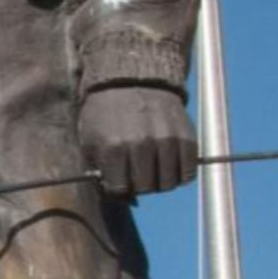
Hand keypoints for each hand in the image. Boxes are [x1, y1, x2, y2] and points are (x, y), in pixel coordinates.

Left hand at [78, 86, 197, 196]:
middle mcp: (141, 145)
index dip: (118, 186)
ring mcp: (166, 141)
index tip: (118, 177)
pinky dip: (180, 173)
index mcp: (113, 146)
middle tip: (136, 170)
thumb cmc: (105, 113)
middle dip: (138, 184)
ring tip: (152, 165)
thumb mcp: (89, 138)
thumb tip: (121, 199)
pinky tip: (168, 162)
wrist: (132, 79)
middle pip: (146, 189)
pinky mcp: (187, 138)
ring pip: (168, 185)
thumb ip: (97, 171)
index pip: (120, 189)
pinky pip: (188, 173)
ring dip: (160, 180)